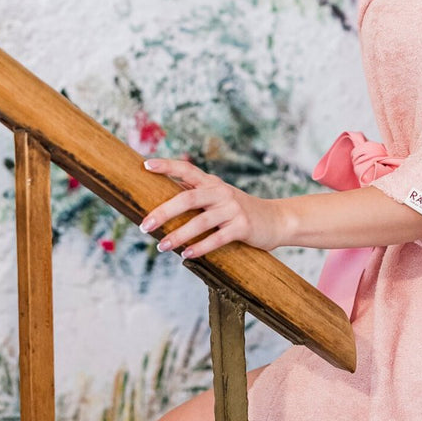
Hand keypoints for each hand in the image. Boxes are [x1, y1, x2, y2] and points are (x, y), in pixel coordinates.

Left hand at [139, 157, 285, 259]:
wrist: (277, 220)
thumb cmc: (239, 211)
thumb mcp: (219, 198)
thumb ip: (196, 196)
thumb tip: (162, 202)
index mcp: (212, 183)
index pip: (187, 169)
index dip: (167, 166)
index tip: (146, 165)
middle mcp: (221, 192)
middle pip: (188, 198)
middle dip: (163, 212)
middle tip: (144, 225)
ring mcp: (233, 209)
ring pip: (200, 222)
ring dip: (178, 235)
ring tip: (161, 246)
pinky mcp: (242, 227)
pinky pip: (217, 239)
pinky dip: (200, 247)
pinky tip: (186, 255)